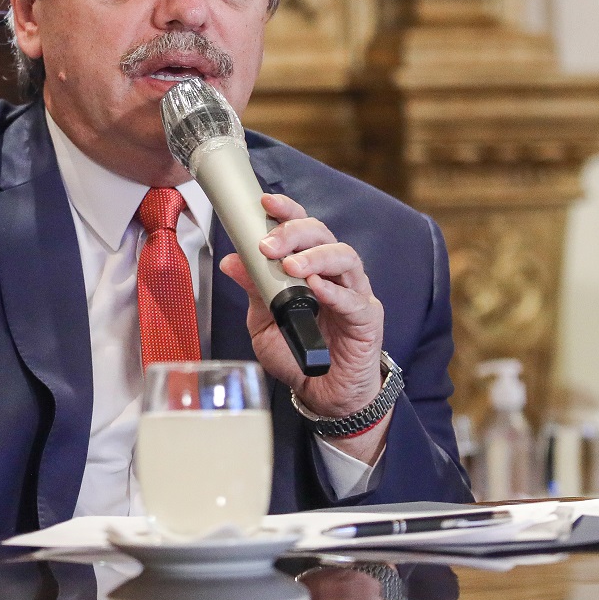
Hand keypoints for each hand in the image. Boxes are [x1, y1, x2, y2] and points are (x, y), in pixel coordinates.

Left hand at [219, 192, 385, 430]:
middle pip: (324, 234)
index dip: (287, 211)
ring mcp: (354, 294)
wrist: (323, 395)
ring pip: (345, 257)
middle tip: (268, 247)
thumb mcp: (264, 322)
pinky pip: (354, 299)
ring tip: (291, 267)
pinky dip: (334, 290)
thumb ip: (254, 290)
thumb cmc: (297, 354)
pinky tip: (316, 288)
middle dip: (294, 234)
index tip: (265, 203)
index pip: (303, 229)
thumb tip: (231, 261)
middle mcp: (334, 274)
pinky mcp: (367, 318)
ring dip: (315, 257)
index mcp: (310, 267)